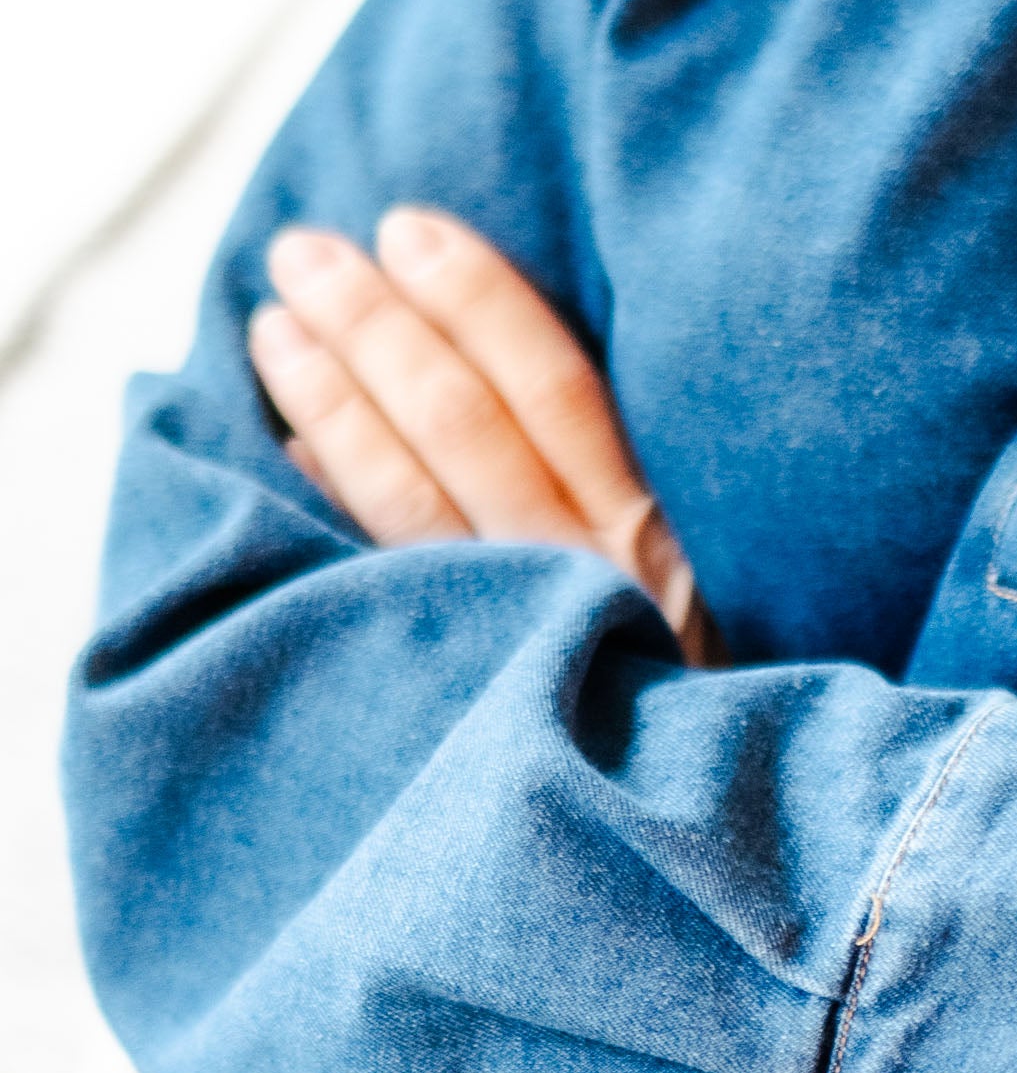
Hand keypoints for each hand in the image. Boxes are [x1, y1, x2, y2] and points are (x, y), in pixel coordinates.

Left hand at [248, 209, 715, 659]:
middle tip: (305, 250)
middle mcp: (593, 578)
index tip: (410, 225)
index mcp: (654, 535)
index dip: (479, 298)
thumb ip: (610, 492)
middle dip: (378, 323)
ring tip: (270, 325)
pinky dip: (335, 500)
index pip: (556, 386)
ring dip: (332, 395)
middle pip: (469, 421)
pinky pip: (381, 582)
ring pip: (410, 493)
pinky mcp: (470, 691)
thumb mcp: (686, 586)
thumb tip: (484, 369)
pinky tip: (287, 444)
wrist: (691, 846)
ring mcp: (528, 636)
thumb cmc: (689, 700)